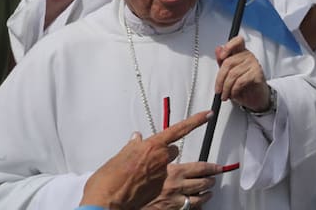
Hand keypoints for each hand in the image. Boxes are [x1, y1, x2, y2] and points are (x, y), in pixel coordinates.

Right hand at [81, 111, 212, 209]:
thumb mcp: (119, 157)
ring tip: (210, 183)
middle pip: (183, 155)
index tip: (207, 115)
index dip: (195, 121)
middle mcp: (162, 161)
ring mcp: (166, 180)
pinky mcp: (167, 199)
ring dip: (204, 181)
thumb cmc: (108, 181)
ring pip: (196, 180)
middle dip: (191, 161)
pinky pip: (189, 199)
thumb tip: (136, 138)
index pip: (179, 130)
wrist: (105, 201)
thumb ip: (132, 147)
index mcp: (152, 147)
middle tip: (205, 166)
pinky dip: (194, 199)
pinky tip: (197, 199)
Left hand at [214, 36, 269, 112]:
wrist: (255, 98)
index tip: (221, 57)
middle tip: (218, 90)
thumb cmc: (242, 85)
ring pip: (233, 74)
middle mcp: (248, 56)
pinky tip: (234, 93)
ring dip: (226, 88)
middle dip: (220, 79)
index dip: (229, 46)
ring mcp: (254, 64)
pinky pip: (240, 81)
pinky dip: (234, 90)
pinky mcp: (258, 74)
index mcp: (241, 53)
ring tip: (225, 95)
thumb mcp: (228, 74)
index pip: (237, 41)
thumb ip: (223, 61)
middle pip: (229, 62)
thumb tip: (218, 49)